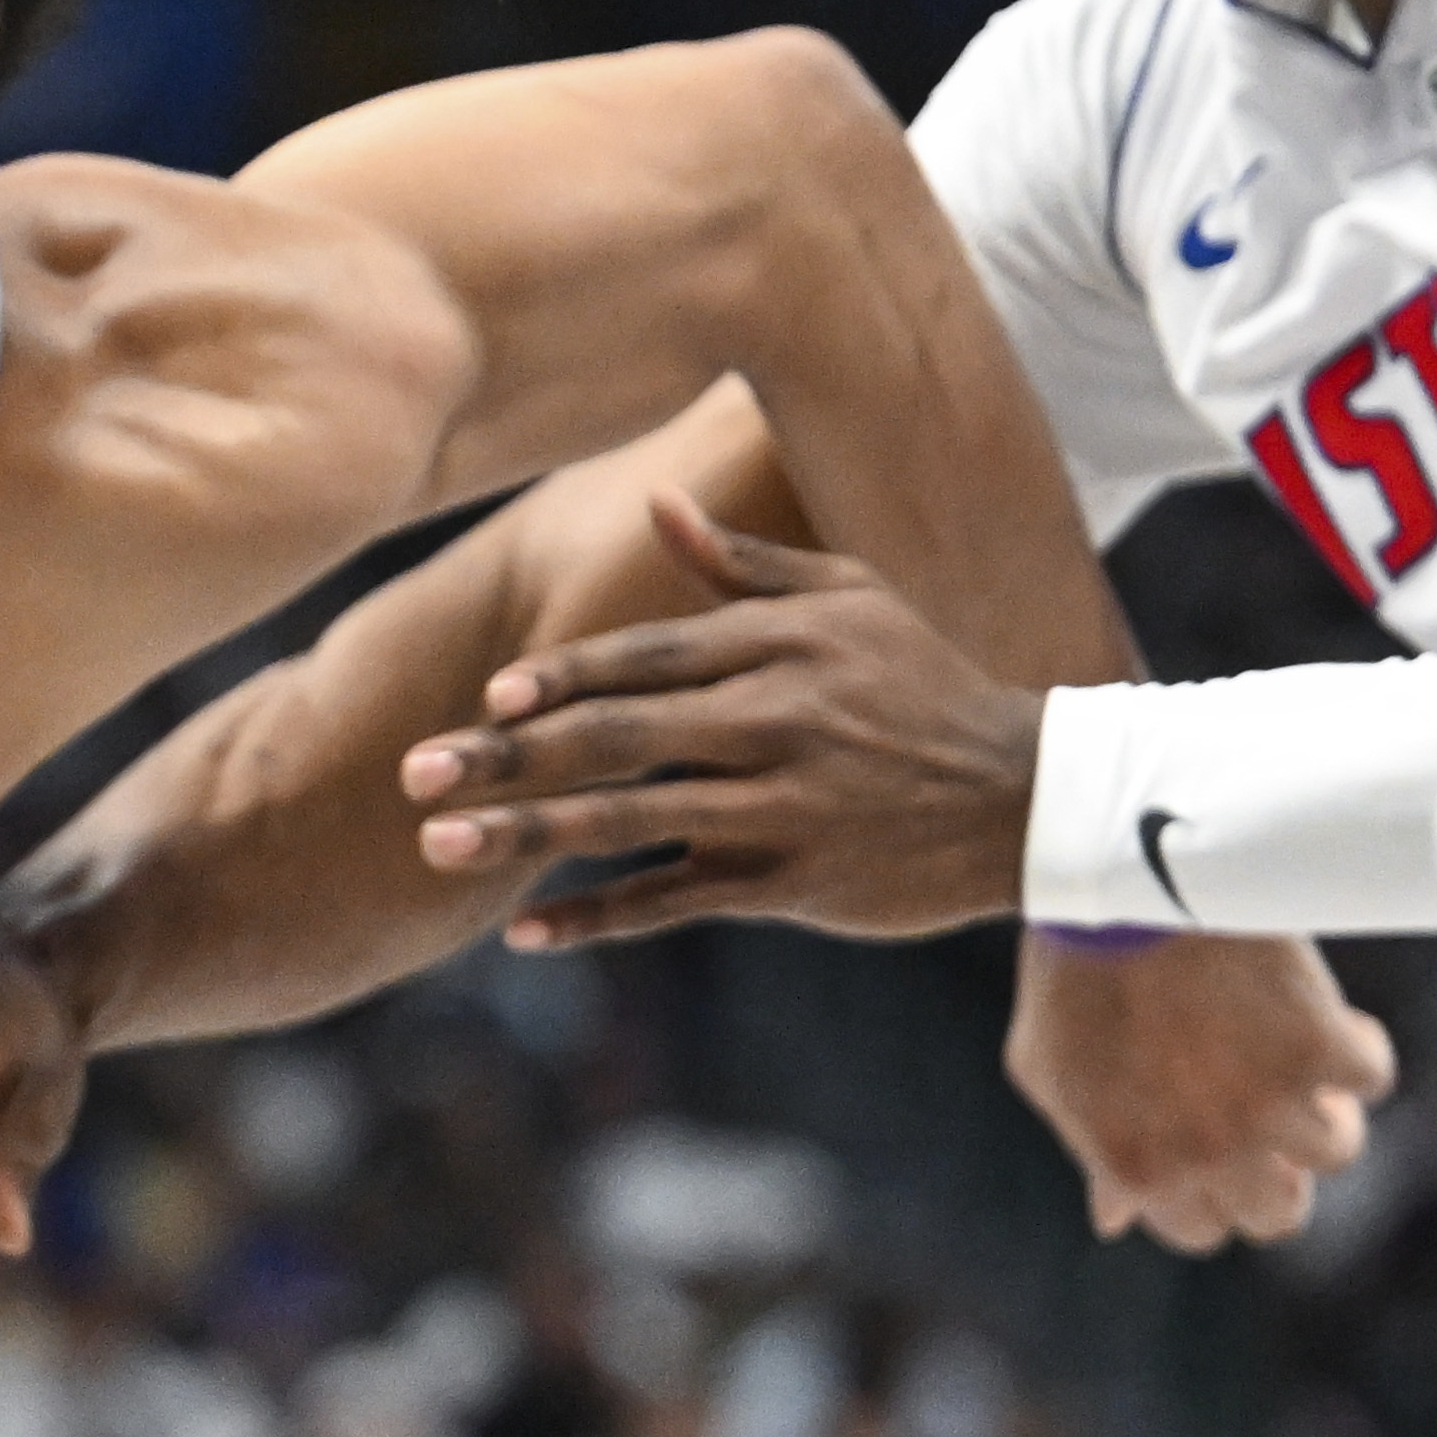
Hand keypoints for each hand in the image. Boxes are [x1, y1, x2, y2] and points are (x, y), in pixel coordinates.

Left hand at [390, 496, 1039, 948]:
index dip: (565, 679)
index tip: (491, 698)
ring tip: (439, 845)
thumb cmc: (923, 683)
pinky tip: (524, 929)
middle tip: (414, 772)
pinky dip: (597, 917)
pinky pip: (673, 900)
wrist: (1023, 798)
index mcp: (779, 646)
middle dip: (507, 756)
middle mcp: (772, 722)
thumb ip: (743, 564)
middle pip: (617, 737)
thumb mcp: (851, 600)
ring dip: (525, 835)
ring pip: (630, 821)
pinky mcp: (788, 884)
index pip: (647, 658)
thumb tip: (655, 508)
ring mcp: (778, 808)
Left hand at [1005, 929, 1395, 1250]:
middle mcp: (1210, 1152)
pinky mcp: (1317, 1044)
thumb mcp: (1049, 1071)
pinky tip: (1330, 1018)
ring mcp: (1270, 1103)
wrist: (1111, 877)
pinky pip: (1370, 1075)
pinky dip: (1358, 1047)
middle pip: (1278, 1213)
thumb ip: (1090, 1149)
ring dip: (1322, 1109)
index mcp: (1140, 1169)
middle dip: (1275, 1171)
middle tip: (1265, 1115)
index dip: (1211, 1192)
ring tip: (1297, 1064)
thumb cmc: (1069, 970)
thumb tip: (1114, 1216)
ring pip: (1335, 1149)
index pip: (1200, 1231)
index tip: (1214, 1150)